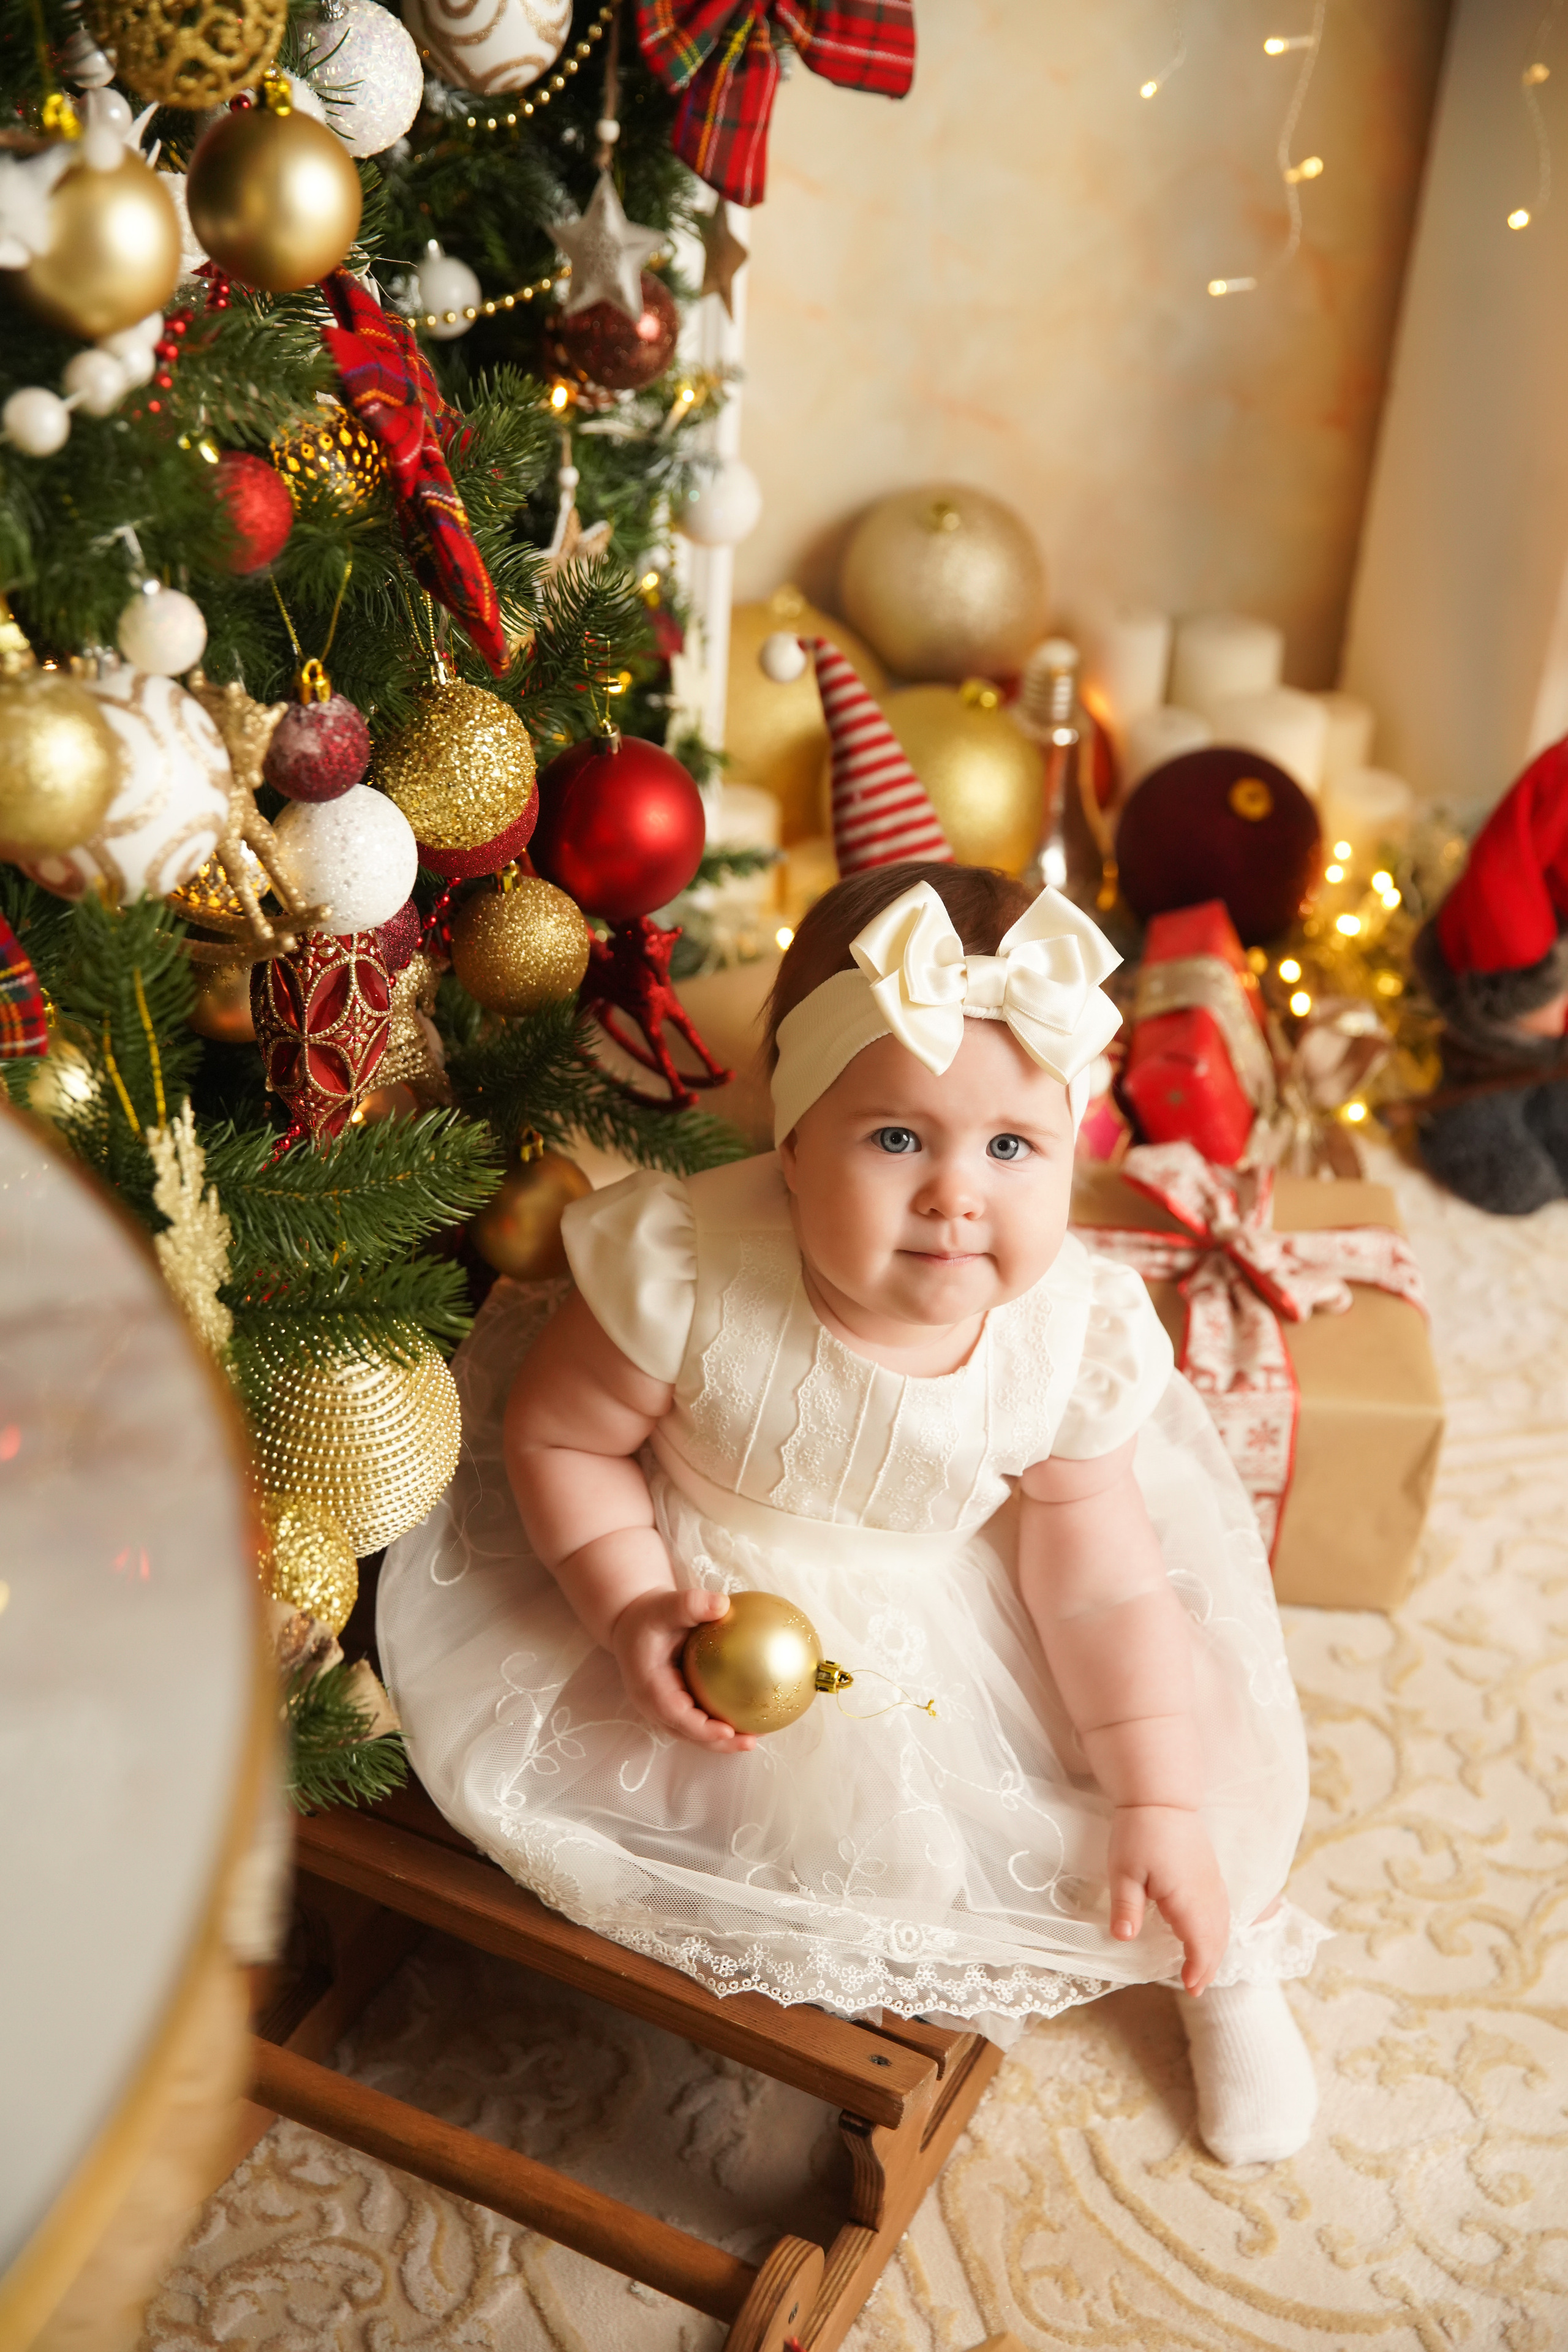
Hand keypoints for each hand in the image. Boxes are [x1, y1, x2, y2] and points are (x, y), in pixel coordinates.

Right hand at [610, 1588, 758, 1754]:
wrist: (630, 1622)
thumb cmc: (649, 1613)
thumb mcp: (665, 1604)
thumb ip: (690, 1604)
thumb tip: (723, 1603)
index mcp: (648, 1686)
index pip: (675, 1715)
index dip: (700, 1728)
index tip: (728, 1730)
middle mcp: (653, 1704)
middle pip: (687, 1732)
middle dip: (718, 1742)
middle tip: (751, 1742)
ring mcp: (662, 1707)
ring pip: (694, 1731)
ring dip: (722, 1738)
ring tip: (757, 1736)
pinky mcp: (674, 1703)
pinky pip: (698, 1717)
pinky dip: (721, 1720)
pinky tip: (751, 1714)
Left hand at [1107, 1805, 1229, 1994]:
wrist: (1161, 1797)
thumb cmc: (1139, 1832)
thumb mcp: (1124, 1870)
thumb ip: (1126, 1906)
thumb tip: (1123, 1939)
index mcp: (1187, 1898)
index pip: (1201, 1943)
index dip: (1198, 1968)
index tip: (1190, 1988)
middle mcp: (1207, 1893)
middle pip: (1217, 1938)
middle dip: (1209, 1965)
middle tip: (1196, 1987)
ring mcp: (1212, 1881)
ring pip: (1223, 1924)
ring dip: (1216, 1949)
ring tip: (1203, 1969)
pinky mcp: (1211, 1872)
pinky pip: (1222, 1909)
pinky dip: (1218, 1929)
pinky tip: (1208, 1934)